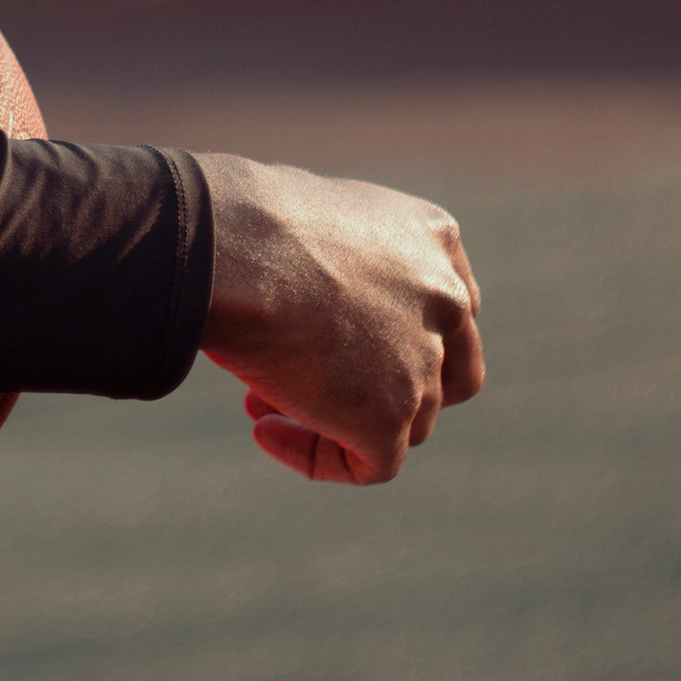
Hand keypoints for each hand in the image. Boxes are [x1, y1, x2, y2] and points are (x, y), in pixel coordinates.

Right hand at [195, 155, 483, 484]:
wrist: (229, 247)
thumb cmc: (240, 220)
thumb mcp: (308, 216)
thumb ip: (337, 260)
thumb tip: (307, 296)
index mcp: (432, 238)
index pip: (450, 306)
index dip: (399, 337)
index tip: (337, 342)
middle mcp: (445, 299)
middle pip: (442, 370)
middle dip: (383, 386)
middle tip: (308, 382)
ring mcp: (423, 360)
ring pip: (406, 420)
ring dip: (339, 418)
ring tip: (259, 401)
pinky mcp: (390, 415)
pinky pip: (372, 464)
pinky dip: (320, 457)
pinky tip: (266, 433)